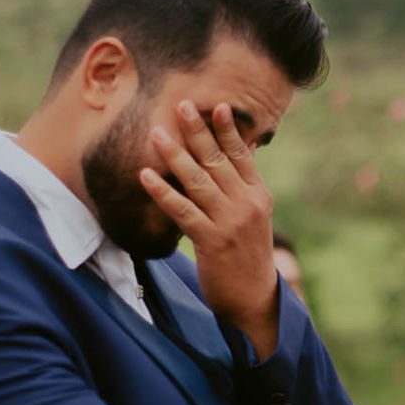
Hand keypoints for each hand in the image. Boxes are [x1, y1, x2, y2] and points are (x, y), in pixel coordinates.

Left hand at [139, 101, 279, 354]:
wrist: (254, 300)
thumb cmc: (248, 258)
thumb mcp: (253, 219)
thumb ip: (240, 191)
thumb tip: (226, 164)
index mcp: (258, 196)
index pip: (242, 155)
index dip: (227, 130)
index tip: (216, 106)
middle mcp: (247, 204)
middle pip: (218, 161)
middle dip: (198, 132)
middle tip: (181, 105)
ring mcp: (230, 222)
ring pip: (198, 181)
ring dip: (175, 155)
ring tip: (156, 133)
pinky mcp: (212, 241)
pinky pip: (183, 210)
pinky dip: (163, 192)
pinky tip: (146, 176)